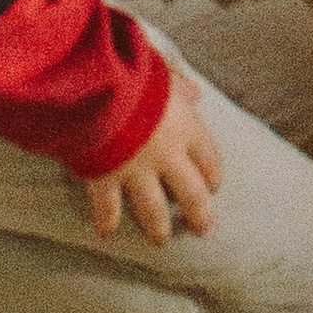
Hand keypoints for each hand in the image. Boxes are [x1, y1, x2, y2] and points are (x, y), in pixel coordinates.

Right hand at [85, 65, 222, 243]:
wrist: (98, 87)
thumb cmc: (132, 72)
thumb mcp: (163, 72)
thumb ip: (180, 85)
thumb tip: (196, 92)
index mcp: (185, 127)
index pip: (208, 157)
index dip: (212, 173)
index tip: (214, 186)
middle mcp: (166, 155)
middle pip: (190, 193)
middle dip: (198, 214)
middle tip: (203, 230)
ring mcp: (136, 170)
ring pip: (153, 209)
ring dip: (158, 227)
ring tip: (160, 241)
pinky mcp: (105, 177)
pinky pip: (108, 207)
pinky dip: (106, 220)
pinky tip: (106, 233)